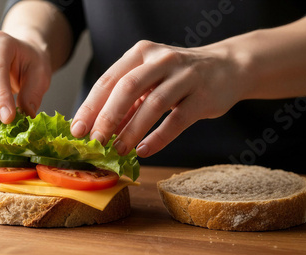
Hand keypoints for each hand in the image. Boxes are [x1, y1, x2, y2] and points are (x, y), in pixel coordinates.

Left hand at [70, 40, 249, 156]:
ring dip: (132, 131)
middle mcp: (161, 60)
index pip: (108, 80)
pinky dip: (158, 138)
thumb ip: (127, 101)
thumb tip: (98, 131)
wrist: (228, 67)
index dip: (90, 106)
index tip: (77, 130)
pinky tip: (144, 150)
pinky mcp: (203, 96)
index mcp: (141, 53)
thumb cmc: (178, 77)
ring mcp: (184, 76)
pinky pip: (177, 120)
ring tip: (118, 151)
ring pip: (152, 105)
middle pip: (126, 89)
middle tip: (95, 142)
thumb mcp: (150, 80)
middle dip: (106, 118)